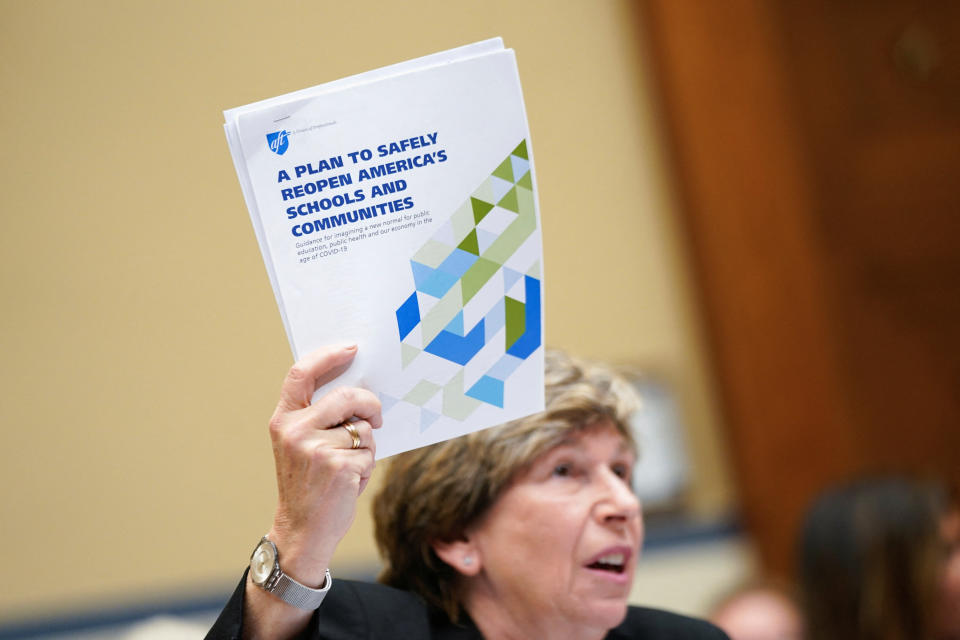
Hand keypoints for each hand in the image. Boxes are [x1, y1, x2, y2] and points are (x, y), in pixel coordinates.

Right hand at [265, 344, 381, 585]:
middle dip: (368, 404)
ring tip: (347, 468)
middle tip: (376, 417)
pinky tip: (349, 483)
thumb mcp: (301, 446)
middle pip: (346, 396)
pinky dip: (367, 467)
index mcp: (283, 420)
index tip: (350, 348)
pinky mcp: (338, 466)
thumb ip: (320, 418)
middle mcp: (295, 431)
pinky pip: (369, 453)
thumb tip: (360, 392)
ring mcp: (316, 448)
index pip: (300, 374)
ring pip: (362, 429)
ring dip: (365, 448)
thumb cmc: (309, 485)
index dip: (327, 356)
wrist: (302, 530)